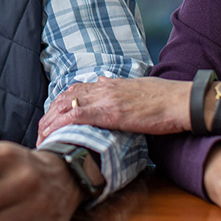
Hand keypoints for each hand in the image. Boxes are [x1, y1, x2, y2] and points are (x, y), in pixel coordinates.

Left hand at [37, 77, 191, 143]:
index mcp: (108, 83)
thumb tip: (103, 81)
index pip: (73, 90)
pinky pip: (78, 116)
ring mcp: (105, 98)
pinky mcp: (111, 112)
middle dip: (48, 115)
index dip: (57, 104)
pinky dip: (62, 126)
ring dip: (49, 122)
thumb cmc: (164, 99)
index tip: (49, 118)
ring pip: (66, 106)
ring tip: (41, 138)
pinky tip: (53, 136)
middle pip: (64, 98)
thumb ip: (117, 87)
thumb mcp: (136, 88)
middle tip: (40, 132)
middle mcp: (103, 87)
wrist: (181, 100)